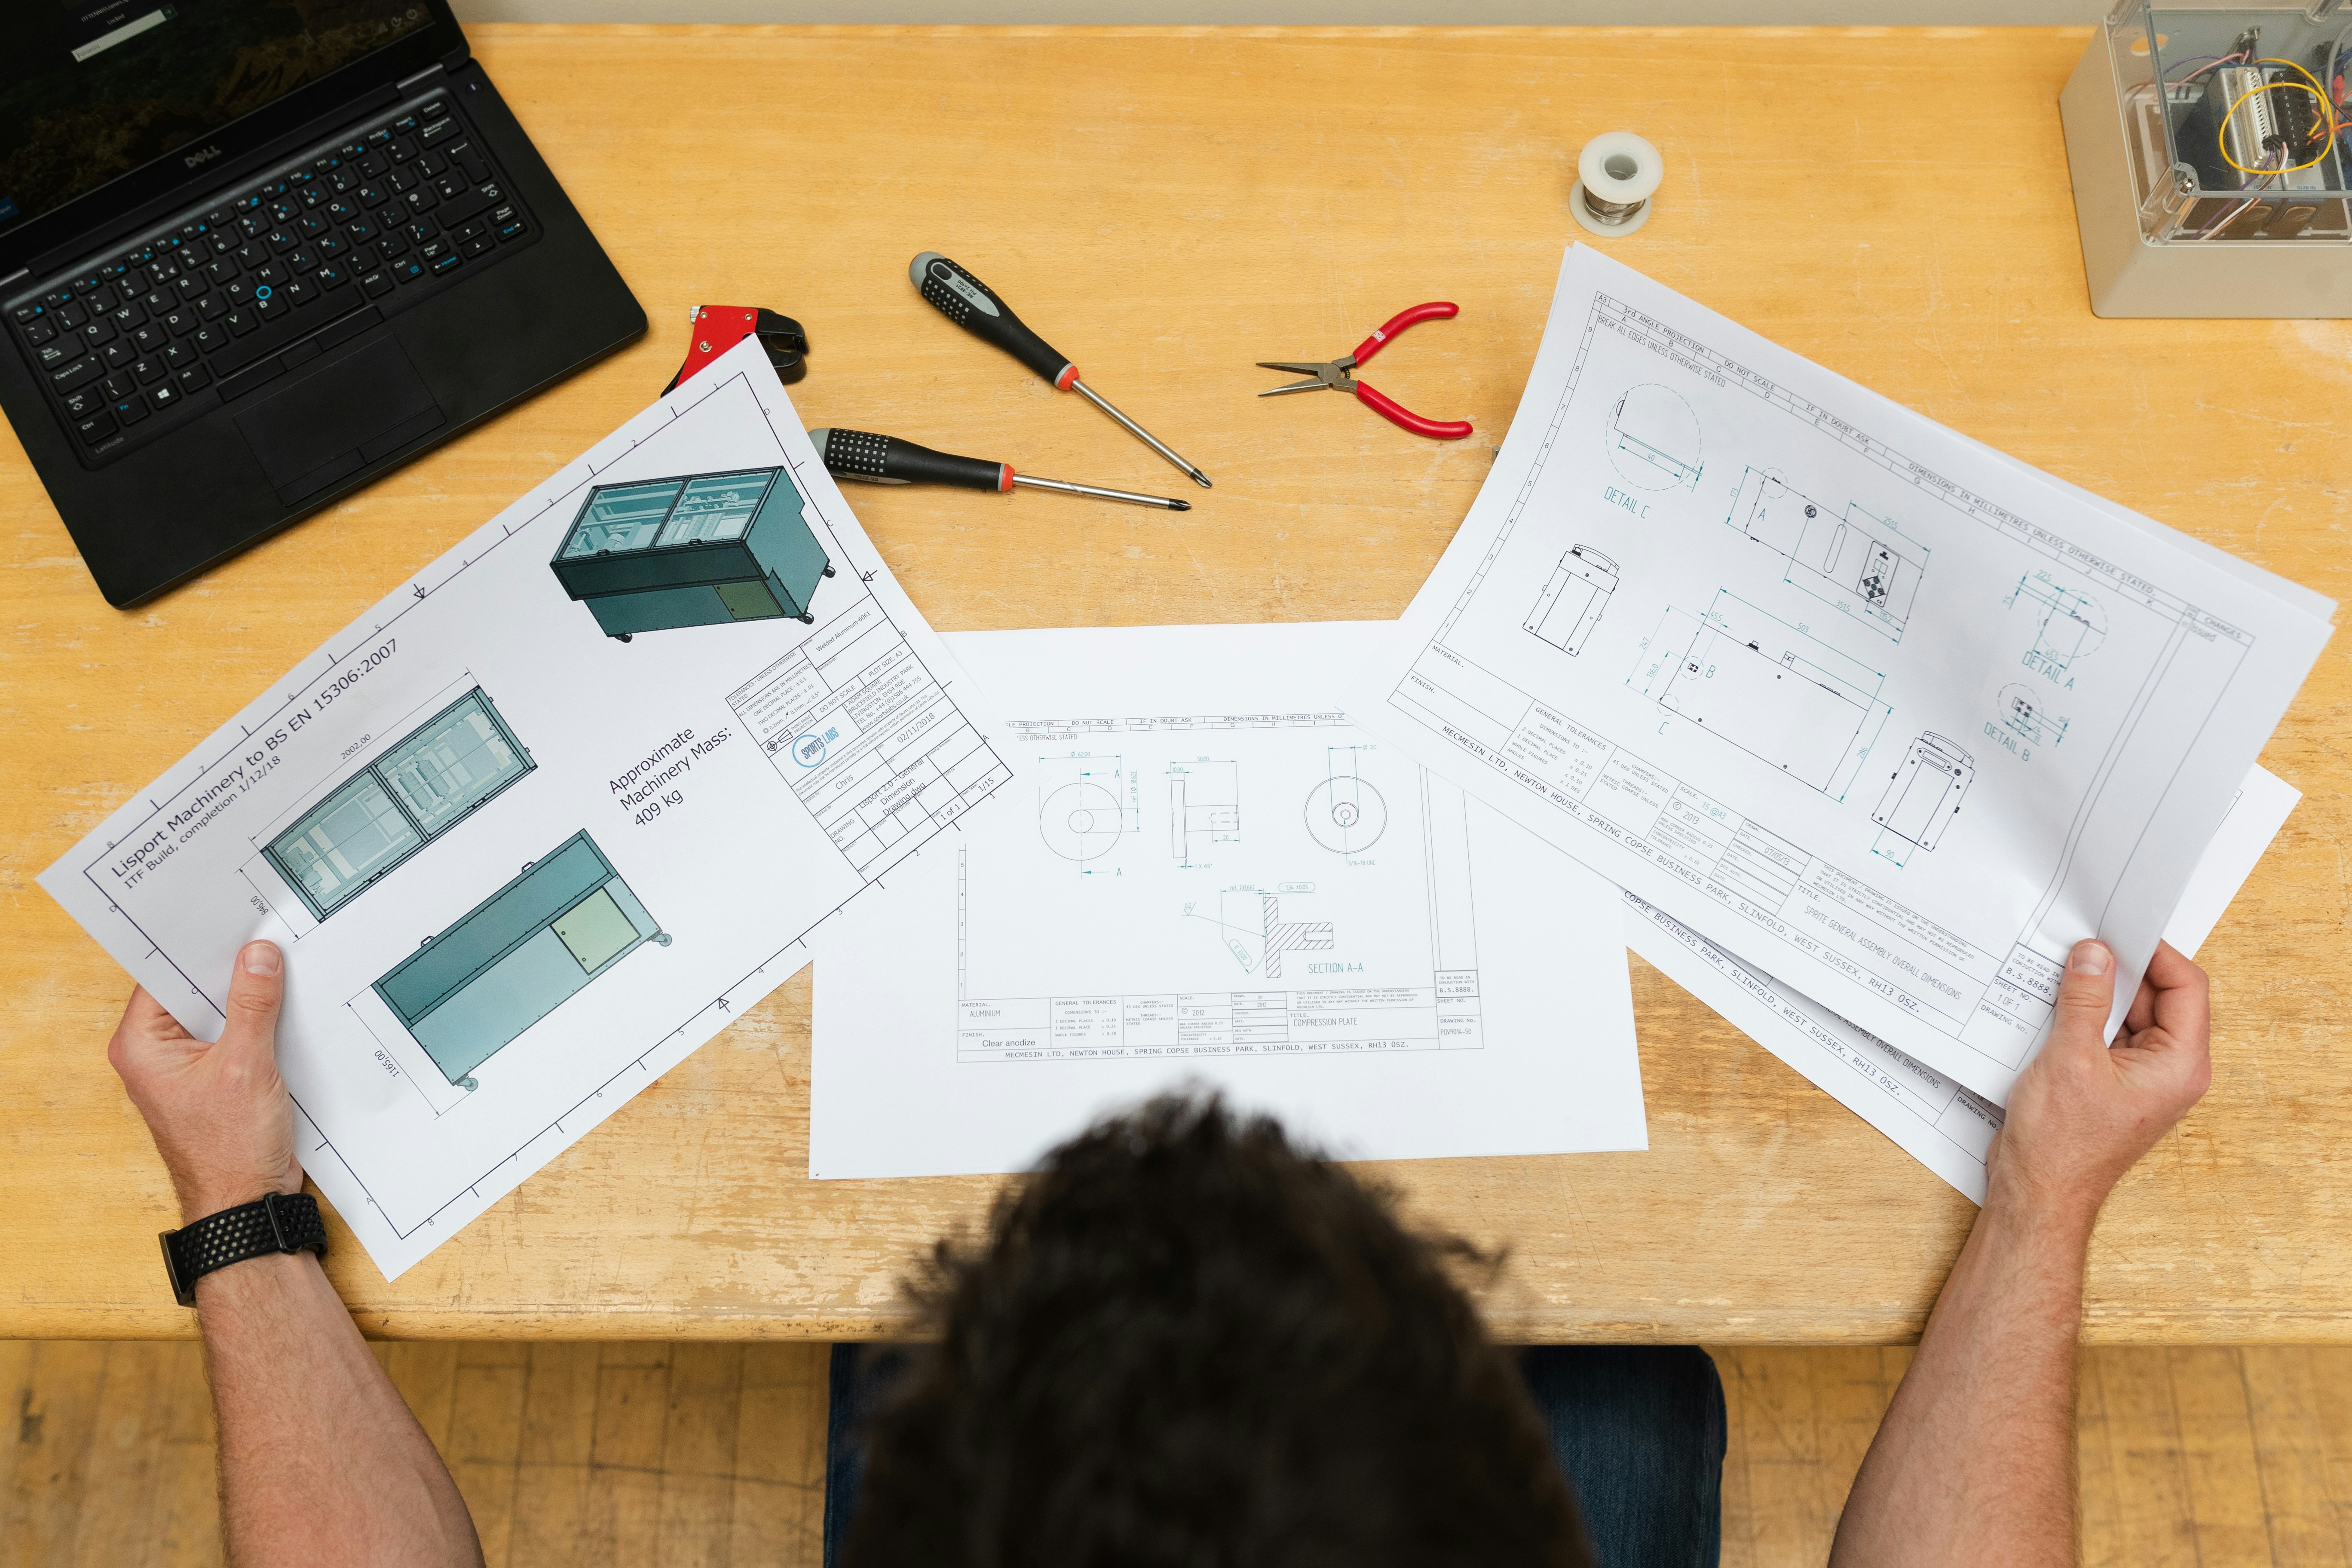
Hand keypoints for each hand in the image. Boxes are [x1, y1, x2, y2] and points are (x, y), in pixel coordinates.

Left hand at [108, 942, 301, 1224]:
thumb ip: (253, 1006)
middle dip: (231, 970)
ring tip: (282, 968)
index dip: (198, 948)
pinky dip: (261, 1023)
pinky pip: (238, 1035)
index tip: (230, 922)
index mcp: (142, 1046)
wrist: (248, 1204)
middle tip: (265, 939)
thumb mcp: (245, 1066)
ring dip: (251, 998)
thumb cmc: (229, 1150)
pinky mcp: (219, 1078)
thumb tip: (259, 957)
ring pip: (220, 1012)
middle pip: (195, 992)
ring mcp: (189, 1067)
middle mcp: (158, 1053)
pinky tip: (288, 1007)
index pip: (165, 976)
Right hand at [1988, 939, 2210, 1229]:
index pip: (2186, 988)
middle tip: (2080, 945)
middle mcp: (2169, 1070)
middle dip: (2119, 971)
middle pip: (2157, 998)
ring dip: (2095, 994)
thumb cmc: (2061, 1142)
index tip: (2119, 929)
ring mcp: (2140, 1077)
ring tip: (2058, 974)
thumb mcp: (2070, 1057)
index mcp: (2179, 1064)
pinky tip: (2050, 1004)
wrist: (2037, 1193)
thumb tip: (2094, 953)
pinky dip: (2082, 1017)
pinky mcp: (2111, 1082)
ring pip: (2128, 1015)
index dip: (2155, 953)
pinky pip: (2105, 1035)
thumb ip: (2084, 1000)